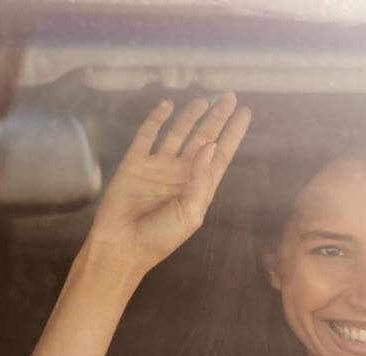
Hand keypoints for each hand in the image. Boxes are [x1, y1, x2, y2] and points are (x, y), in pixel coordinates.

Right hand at [88, 92, 250, 271]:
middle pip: (202, 139)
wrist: (121, 247)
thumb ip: (201, 180)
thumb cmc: (160, 237)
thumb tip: (209, 145)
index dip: (233, 134)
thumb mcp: (190, 214)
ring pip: (177, 134)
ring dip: (190, 116)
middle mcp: (179, 173)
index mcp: (197, 187)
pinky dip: (156, 120)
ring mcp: (157, 166)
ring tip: (203, 99)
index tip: (244, 113)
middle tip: (230, 97)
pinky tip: (167, 105)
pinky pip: (147, 136)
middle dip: (216, 119)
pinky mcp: (134, 163)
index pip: (219, 155)